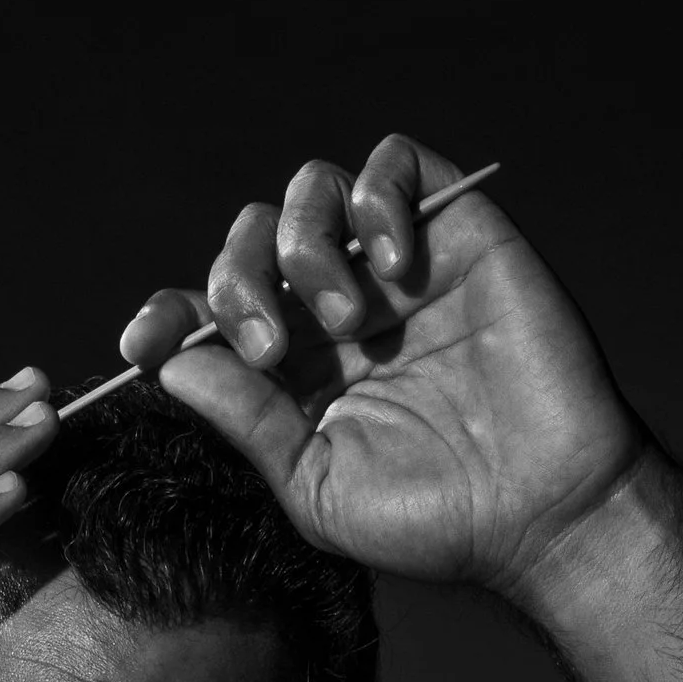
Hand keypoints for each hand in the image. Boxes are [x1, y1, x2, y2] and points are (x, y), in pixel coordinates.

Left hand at [117, 137, 644, 598]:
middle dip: (237, 283)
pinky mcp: (457, 233)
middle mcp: (337, 310)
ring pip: (312, 190)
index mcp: (295, 371)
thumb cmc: (435, 518)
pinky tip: (390, 267)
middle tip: (272, 351)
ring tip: (347, 319)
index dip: (167, 313)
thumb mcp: (316, 486)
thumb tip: (172, 362)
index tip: (142, 343)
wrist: (540, 512)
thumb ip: (247, 423)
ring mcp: (395, 268)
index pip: (210, 313)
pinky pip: (396, 164)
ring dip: (305, 245)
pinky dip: (375, 196)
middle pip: (251, 239)